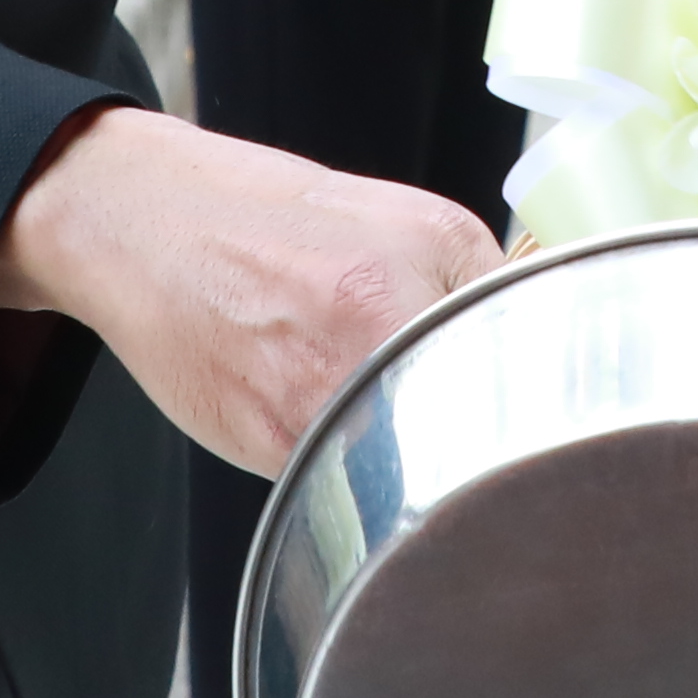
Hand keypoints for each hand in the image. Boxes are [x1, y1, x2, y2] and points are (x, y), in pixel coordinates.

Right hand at [0, 105, 498, 471]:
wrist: (148, 225)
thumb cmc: (278, 220)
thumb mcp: (416, 220)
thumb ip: (488, 286)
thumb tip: (549, 341)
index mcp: (406, 285)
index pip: (518, 371)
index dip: (530, 388)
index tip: (533, 394)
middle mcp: (357, 353)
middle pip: (465, 431)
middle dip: (474, 420)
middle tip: (459, 396)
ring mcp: (308, 412)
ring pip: (406, 464)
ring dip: (413, 445)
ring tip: (385, 393)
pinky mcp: (268, 450)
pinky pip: (345, 477)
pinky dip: (353, 457)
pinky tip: (331, 407)